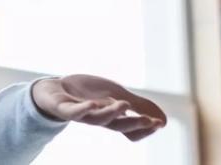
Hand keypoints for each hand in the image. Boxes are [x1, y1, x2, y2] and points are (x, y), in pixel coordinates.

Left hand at [31, 74, 166, 141]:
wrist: (55, 88)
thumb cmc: (88, 94)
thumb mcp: (117, 95)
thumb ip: (139, 106)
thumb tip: (165, 122)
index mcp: (112, 118)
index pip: (131, 131)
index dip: (145, 129)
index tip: (159, 122)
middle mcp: (98, 119)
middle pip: (119, 126)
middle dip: (135, 124)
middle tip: (150, 120)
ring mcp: (81, 114)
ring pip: (98, 119)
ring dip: (112, 113)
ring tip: (123, 103)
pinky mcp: (64, 107)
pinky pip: (73, 112)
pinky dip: (82, 109)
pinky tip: (93, 104)